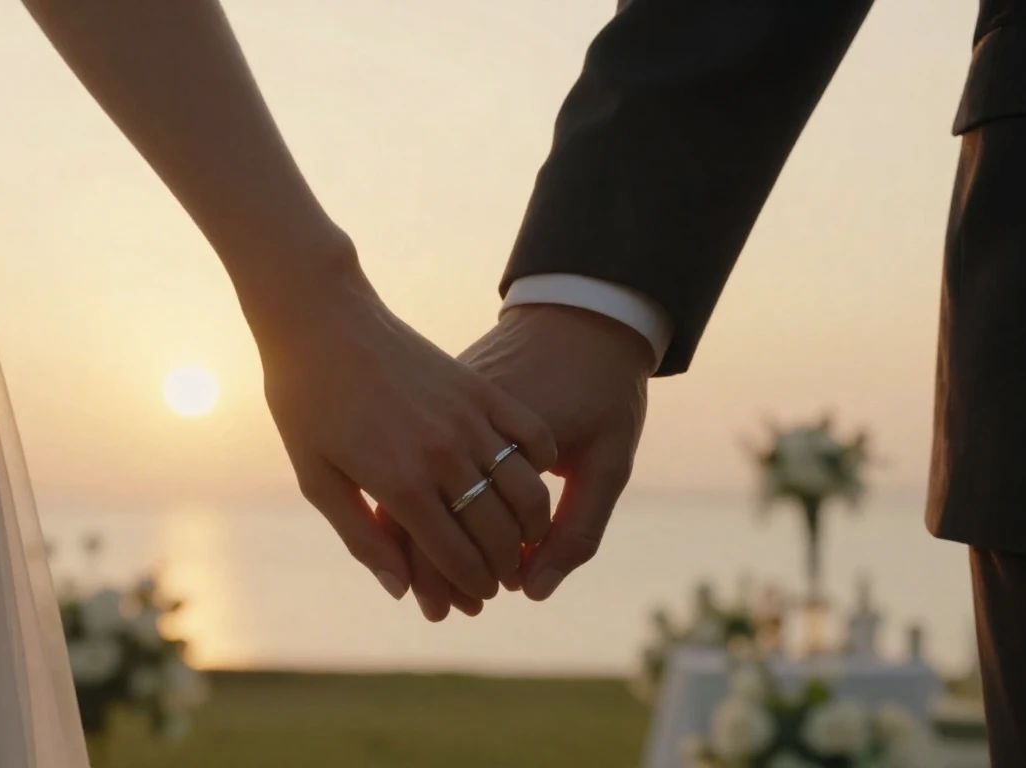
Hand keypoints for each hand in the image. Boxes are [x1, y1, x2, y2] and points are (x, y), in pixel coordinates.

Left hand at [248, 255, 557, 602]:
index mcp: (399, 483)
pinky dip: (539, 465)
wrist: (321, 319)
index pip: (456, 554)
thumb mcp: (318, 479)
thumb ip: (362, 537)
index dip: (471, 584)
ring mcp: (466, 418)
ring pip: (524, 489)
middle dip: (502, 566)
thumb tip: (402, 590)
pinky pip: (531, 435)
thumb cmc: (306, 402)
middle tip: (499, 579)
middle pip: (496, 530)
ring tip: (521, 539)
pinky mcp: (478, 387)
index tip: (476, 597)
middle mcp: (442, 454)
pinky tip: (529, 480)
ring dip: (530, 524)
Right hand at [405, 304, 653, 616]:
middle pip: (427, 519)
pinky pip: (426, 458)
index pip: (457, 532)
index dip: (459, 577)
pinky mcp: (448, 400)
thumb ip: (577, 530)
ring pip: (416, 492)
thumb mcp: (609, 464)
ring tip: (446, 580)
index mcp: (495, 444)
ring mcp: (447, 414)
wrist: (583, 312)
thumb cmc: (605, 389)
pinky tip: (445, 526)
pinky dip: (433, 497)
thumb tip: (537, 590)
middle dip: (439, 572)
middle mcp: (458, 430)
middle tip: (454, 609)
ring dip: (429, 541)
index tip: (473, 607)